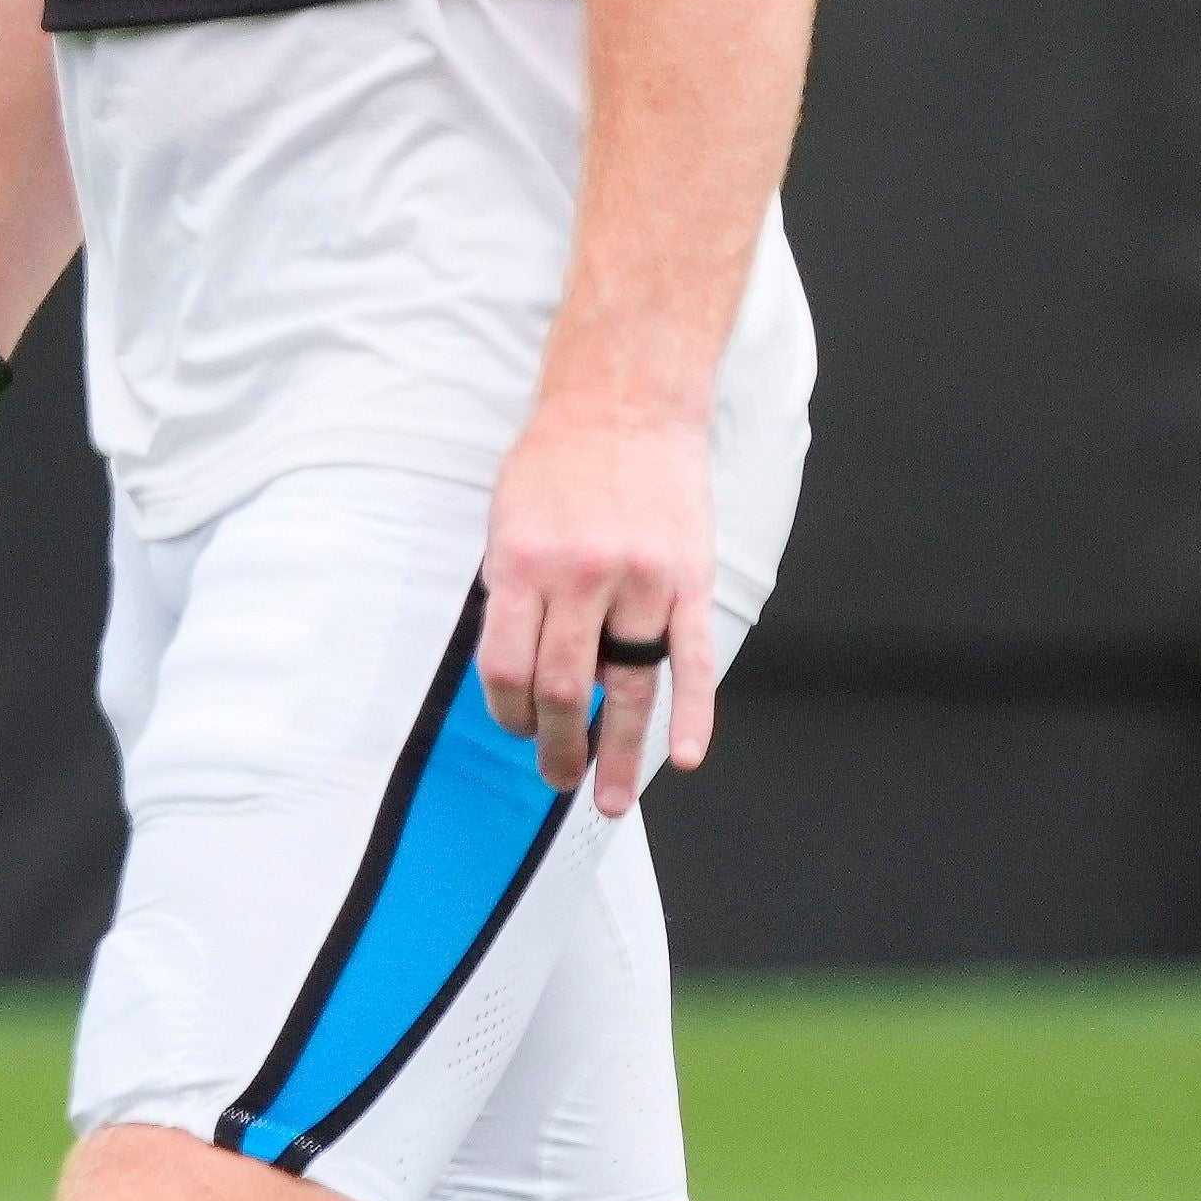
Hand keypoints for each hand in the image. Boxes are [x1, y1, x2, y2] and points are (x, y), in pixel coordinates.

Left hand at [477, 393, 717, 814]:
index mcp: (523, 562)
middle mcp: (581, 575)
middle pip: (563, 688)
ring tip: (609, 797)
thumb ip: (510, 596)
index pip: (505, 667)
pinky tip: (687, 758)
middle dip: (555, 745)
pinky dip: (694, 714)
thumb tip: (509, 677)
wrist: (624, 403)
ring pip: (628, 685)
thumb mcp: (506, 521)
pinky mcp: (689, 578)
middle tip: (556, 778)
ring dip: (616, 750)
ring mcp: (641, 578)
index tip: (514, 727)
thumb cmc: (555, 464)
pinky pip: (694, 659)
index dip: (505, 712)